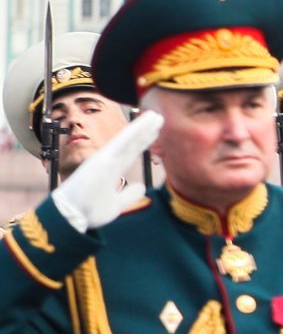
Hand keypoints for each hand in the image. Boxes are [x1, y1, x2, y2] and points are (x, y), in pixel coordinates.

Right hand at [51, 110, 159, 231]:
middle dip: (146, 130)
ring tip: (156, 116)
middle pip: (131, 143)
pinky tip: (144, 125)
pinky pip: (120, 145)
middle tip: (160, 117)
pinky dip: (132, 134)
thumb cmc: (89, 210)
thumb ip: (128, 194)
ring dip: (142, 127)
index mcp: (111, 169)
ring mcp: (105, 159)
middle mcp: (108, 161)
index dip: (144, 141)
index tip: (156, 131)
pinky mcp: (102, 161)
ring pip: (127, 140)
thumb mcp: (116, 203)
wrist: (72, 217)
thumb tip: (141, 187)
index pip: (131, 152)